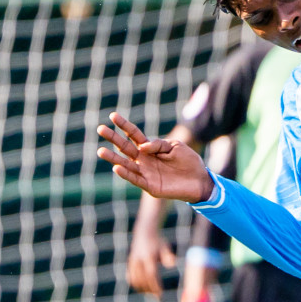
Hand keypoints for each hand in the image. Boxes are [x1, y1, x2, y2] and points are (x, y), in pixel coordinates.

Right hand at [96, 112, 213, 202]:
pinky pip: (135, 179)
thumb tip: (143, 146)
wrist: (200, 180)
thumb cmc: (188, 161)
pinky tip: (116, 168)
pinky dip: (126, 174)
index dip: (124, 125)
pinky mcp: (150, 185)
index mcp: (150, 148)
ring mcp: (146, 172)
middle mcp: (144, 160)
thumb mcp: (176, 146)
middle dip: (113, 138)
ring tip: (101, 151)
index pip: (133, 134)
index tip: (113, 115)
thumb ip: (159, 144)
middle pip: (125, 147)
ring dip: (113, 158)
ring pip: (125, 164)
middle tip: (100, 128)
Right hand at [127, 222, 176, 296]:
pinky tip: (143, 289)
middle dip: (149, 290)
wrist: (144, 232)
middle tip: (157, 298)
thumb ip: (168, 256)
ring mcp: (132, 262)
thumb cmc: (158, 242)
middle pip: (142, 280)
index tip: (160, 294)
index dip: (155, 286)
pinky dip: (135, 284)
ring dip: (142, 289)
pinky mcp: (129, 263)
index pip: (151, 275)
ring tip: (151, 294)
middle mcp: (138, 260)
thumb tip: (173, 265)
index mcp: (148, 257)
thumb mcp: (165, 247)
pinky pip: (130, 277)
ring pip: (135, 280)